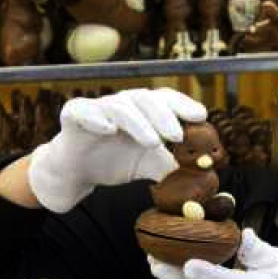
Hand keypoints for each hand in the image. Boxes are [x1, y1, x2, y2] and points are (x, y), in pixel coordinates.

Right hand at [28, 88, 205, 212]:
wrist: (78, 171)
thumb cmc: (116, 161)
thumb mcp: (150, 166)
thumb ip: (174, 169)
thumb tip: (204, 180)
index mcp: (144, 112)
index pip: (166, 99)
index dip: (183, 104)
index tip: (202, 116)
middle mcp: (123, 104)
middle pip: (145, 99)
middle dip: (164, 115)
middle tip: (178, 135)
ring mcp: (98, 108)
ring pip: (119, 107)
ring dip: (138, 122)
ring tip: (152, 142)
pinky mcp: (73, 115)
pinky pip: (82, 111)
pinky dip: (96, 118)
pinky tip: (108, 129)